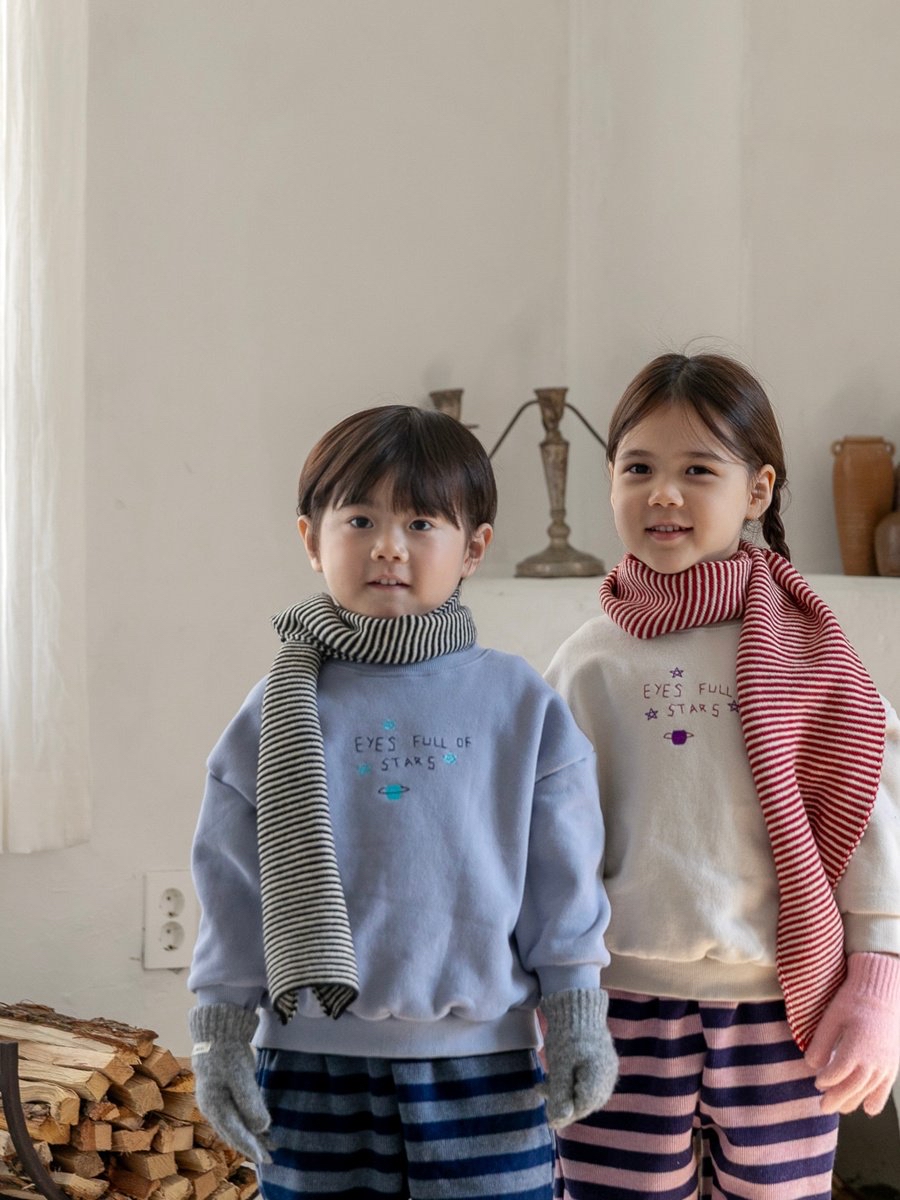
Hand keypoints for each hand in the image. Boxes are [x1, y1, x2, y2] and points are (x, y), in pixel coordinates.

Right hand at [188, 1004, 273, 1162]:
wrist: (218, 1030)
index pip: (234, 1131)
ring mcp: (219, 1100)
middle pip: (234, 1132)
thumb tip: (261, 1126)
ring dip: (253, 1136)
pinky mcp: (227, 1092)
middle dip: (251, 1146)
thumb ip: (249, 1100)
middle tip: (270, 1159)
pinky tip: (261, 1128)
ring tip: (270, 1147)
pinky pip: (239, 1114)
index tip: (264, 1158)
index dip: (250, 1146)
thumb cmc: (226, 1051)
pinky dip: (250, 1123)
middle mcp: (214, 1107)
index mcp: (213, 1105)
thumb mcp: (238, 1074)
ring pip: (237, 1124)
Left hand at [538, 988, 617, 1128]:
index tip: (546, 1117)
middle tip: (541, 1094)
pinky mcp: (602, 1060)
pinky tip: (556, 1075)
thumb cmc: (568, 1036)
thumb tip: (558, 1122)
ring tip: (543, 1085)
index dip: (563, 1115)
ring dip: (564, 1090)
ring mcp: (607, 1068)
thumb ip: (560, 1095)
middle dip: (562, 1101)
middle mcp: (607, 1078)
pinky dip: (571, 1080)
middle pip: (584, 1101)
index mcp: (599, 1081)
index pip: (581, 1108)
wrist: (578, 1004)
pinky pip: (587, 1078)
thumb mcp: (560, 1067)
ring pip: (584, 1090)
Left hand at [804, 952, 899, 1115]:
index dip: (826, 1081)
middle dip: (837, 1098)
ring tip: (840, 1108)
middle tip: (823, 1107)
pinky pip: (886, 1087)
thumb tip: (810, 1065)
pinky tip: (868, 1110)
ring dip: (853, 1101)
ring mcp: (886, 1063)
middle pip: (853, 1087)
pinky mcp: (893, 1062)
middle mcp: (873, 1060)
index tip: (816, 1083)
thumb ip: (821, 1043)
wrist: (881, 992)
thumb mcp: (831, 1018)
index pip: (837, 1074)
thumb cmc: (852, 1001)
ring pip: (868, 1090)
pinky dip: (877, 1100)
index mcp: (856, 1048)